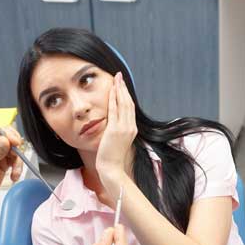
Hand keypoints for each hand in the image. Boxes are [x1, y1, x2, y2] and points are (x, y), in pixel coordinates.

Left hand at [0, 128, 22, 203]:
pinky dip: (17, 169)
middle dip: (15, 149)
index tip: (16, 143)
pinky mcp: (3, 164)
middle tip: (17, 158)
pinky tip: (13, 176)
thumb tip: (6, 139)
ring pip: (14, 152)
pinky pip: (15, 162)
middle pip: (9, 140)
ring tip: (15, 173)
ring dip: (17, 162)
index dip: (9, 136)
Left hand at [96, 72, 136, 190]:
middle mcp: (130, 127)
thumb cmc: (112, 157)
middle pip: (128, 102)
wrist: (112, 168)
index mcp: (132, 129)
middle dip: (124, 88)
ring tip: (116, 78)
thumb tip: (113, 123)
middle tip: (119, 76)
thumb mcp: (118, 141)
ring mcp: (124, 128)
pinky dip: (114, 98)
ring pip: (123, 104)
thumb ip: (118, 130)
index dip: (126, 95)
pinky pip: (115, 110)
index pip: (130, 108)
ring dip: (120, 89)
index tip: (122, 85)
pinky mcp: (115, 130)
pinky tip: (111, 90)